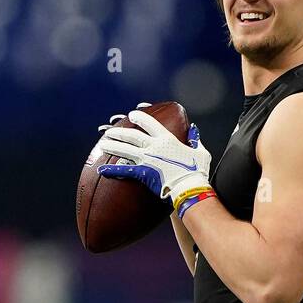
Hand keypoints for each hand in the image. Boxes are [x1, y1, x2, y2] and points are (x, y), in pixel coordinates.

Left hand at [96, 108, 210, 205]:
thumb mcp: (200, 152)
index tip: (132, 115)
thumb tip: (194, 130)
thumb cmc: (197, 171)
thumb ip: (195, 140)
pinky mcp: (143, 173)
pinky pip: (125, 170)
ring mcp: (147, 159)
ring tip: (103, 143)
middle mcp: (154, 146)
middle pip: (132, 135)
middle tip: (110, 131)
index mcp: (167, 139)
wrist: (190, 187)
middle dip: (120, 131)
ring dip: (113, 145)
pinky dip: (112, 170)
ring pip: (125, 149)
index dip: (140, 118)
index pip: (150, 123)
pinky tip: (102, 170)